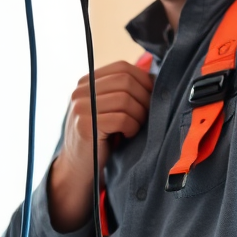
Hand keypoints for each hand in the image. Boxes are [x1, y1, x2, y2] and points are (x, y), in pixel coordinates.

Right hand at [47, 61, 153, 231]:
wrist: (79, 169)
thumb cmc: (102, 137)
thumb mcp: (109, 108)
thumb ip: (124, 91)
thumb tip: (157, 79)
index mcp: (87, 82)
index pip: (122, 67)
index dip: (143, 80)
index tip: (152, 97)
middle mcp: (80, 91)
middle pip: (125, 81)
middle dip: (144, 98)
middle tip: (146, 116)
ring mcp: (80, 108)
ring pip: (125, 99)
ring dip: (139, 115)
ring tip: (136, 127)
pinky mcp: (85, 126)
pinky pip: (121, 118)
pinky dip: (132, 127)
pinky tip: (128, 135)